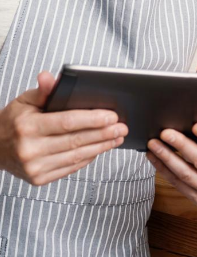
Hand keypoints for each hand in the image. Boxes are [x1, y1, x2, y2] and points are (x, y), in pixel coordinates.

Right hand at [0, 72, 127, 185]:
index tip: (112, 116)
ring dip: (101, 147)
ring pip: (76, 156)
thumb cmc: (14, 121)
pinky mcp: (39, 180)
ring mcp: (34, 167)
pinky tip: (100, 149)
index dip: (92, 119)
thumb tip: (50, 76)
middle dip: (103, 133)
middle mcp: (30, 149)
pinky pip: (70, 168)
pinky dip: (88, 158)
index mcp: (28, 127)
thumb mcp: (24, 101)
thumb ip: (43, 90)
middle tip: (122, 127)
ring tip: (117, 138)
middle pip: (76, 140)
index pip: (67, 122)